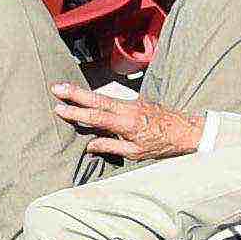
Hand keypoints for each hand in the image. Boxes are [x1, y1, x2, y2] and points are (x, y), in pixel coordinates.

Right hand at [46, 83, 207, 163]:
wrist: (185, 130)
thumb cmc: (161, 145)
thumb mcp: (135, 153)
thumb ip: (111, 147)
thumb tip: (88, 146)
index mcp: (125, 123)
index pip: (95, 116)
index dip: (76, 112)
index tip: (59, 108)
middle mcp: (126, 108)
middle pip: (96, 98)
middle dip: (74, 92)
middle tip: (55, 86)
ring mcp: (131, 101)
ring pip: (103, 95)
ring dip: (84, 92)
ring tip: (66, 88)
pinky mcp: (135, 99)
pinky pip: (113, 97)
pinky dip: (98, 96)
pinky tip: (88, 96)